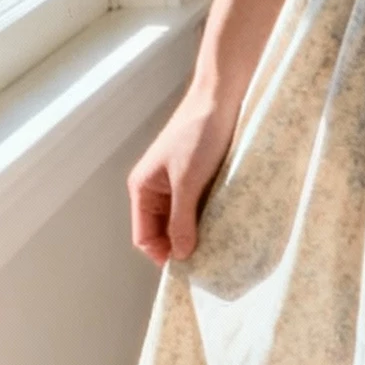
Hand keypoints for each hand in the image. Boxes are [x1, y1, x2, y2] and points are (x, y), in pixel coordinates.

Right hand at [127, 85, 240, 265]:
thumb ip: (182, 220)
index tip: (191, 267)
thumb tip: (181, 255)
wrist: (220, 98)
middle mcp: (155, 189)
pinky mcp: (196, 178)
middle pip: (162, 232)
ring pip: (181, 221)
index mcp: (142, 188)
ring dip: (195, 233)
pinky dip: (206, 218)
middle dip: (180, 246)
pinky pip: (196, 207)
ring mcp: (175, 184)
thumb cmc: (198, 134)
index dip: (163, 255)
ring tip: (217, 243)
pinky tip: (222, 224)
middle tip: (208, 258)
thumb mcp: (188, 182)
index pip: (144, 237)